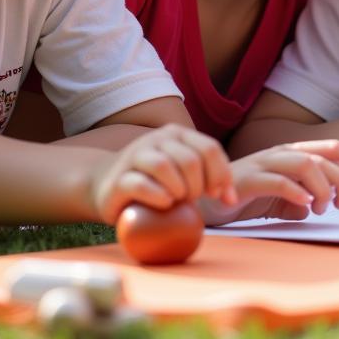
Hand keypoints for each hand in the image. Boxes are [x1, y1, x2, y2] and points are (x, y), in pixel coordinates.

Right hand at [90, 124, 236, 223]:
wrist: (106, 184)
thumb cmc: (155, 182)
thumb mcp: (184, 174)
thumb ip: (208, 179)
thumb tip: (231, 198)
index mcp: (177, 134)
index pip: (210, 148)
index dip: (221, 174)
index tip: (218, 195)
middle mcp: (156, 139)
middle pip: (190, 160)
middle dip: (199, 185)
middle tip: (194, 200)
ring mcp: (135, 156)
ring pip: (164, 166)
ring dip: (179, 189)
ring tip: (179, 201)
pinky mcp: (119, 179)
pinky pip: (142, 184)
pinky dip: (159, 197)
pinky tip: (164, 204)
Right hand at [201, 140, 338, 224]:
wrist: (204, 201)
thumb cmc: (247, 198)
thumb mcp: (283, 200)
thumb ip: (304, 198)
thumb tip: (322, 204)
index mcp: (291, 154)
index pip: (330, 147)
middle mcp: (279, 153)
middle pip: (322, 156)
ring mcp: (262, 164)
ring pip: (303, 162)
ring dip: (322, 185)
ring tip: (324, 206)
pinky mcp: (246, 180)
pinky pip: (276, 180)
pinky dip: (296, 191)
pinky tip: (305, 205)